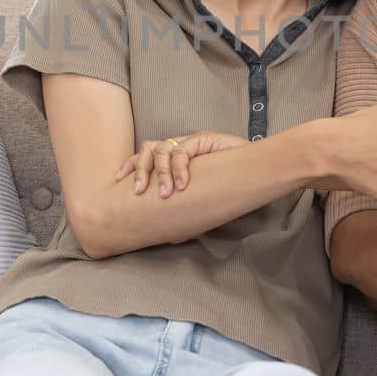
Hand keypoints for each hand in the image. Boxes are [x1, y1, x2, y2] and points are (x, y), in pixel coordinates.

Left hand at [114, 130, 248, 197]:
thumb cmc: (230, 186)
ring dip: (161, 172)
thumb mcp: (200, 200)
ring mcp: (190, 142)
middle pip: (147, 150)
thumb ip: (184, 209)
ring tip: (167, 192)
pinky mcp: (203, 139)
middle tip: (141, 192)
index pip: (145, 156)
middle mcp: (179, 147)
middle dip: (140, 170)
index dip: (130, 166)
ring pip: (162, 150)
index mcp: (174, 158)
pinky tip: (183, 184)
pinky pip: (183, 151)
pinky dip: (180, 168)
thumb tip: (167, 236)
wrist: (257, 170)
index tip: (119, 181)